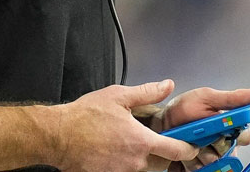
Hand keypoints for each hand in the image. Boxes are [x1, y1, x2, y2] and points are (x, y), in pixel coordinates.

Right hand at [52, 80, 199, 171]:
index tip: (191, 145)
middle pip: (160, 163)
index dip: (187, 148)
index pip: (176, 151)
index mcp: (141, 141)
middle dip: (161, 153)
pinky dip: (124, 162)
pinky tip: (114, 150)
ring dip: (142, 158)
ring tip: (127, 142)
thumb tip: (167, 85)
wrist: (58, 136)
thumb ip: (147, 92)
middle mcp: (135, 161)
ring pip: (142, 168)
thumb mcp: (118, 96)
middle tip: (152, 139)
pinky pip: (125, 171)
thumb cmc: (85, 116)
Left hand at [149, 87, 249, 171]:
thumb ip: (231, 99)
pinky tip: (182, 151)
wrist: (162, 122)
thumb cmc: (185, 108)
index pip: (245, 136)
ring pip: (212, 163)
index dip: (237, 134)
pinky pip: (198, 171)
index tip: (224, 128)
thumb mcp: (207, 98)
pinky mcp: (198, 168)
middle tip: (199, 132)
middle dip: (211, 142)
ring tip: (187, 140)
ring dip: (197, 152)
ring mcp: (211, 158)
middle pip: (228, 152)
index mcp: (231, 127)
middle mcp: (224, 144)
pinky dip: (187, 162)